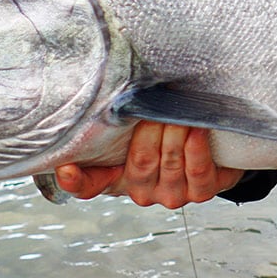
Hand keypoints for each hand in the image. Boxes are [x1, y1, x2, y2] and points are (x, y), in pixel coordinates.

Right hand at [54, 121, 243, 208]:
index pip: (87, 185)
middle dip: (150, 130)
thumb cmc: (166, 133)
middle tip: (154, 106)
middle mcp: (141, 190)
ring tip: (179, 112)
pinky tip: (197, 128)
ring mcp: (171, 194)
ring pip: (170, 163)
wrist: (210, 145)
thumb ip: (120, 114)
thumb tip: (111, 83)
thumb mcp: (136, 124)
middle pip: (141, 162)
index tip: (66, 169)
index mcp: (117, 176)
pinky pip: (197, 171)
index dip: (74, 180)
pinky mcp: (201, 191)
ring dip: (175, 133)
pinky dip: (197, 147)